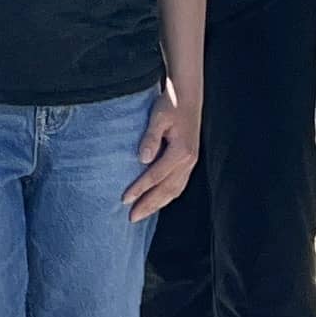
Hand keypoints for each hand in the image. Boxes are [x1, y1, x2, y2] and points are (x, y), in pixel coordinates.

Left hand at [124, 89, 198, 219]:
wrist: (187, 98)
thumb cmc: (170, 105)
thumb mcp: (157, 117)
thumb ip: (150, 138)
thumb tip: (142, 159)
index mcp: (181, 151)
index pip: (156, 175)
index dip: (139, 189)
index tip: (124, 200)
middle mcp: (188, 161)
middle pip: (166, 189)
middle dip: (148, 205)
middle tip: (130, 218)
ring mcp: (191, 163)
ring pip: (174, 190)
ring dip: (157, 204)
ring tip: (141, 215)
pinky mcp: (189, 162)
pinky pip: (178, 185)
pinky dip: (167, 196)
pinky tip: (156, 202)